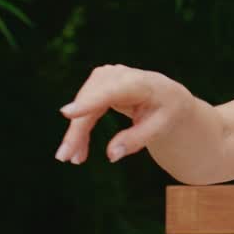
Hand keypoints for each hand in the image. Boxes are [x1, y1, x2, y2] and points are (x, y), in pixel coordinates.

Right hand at [55, 64, 187, 163]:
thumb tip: (111, 155)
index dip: (89, 103)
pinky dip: (80, 129)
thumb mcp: (160, 128)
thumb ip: (136, 140)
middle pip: (91, 102)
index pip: (112, 92)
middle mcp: (120, 74)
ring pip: (83, 105)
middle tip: (66, 158)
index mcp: (141, 83)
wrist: (168, 97)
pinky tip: (78, 150)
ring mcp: (106, 76)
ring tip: (72, 158)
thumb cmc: (167, 111)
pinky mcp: (98, 84)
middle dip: (77, 130)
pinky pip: (84, 107)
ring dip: (75, 132)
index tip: (67, 113)